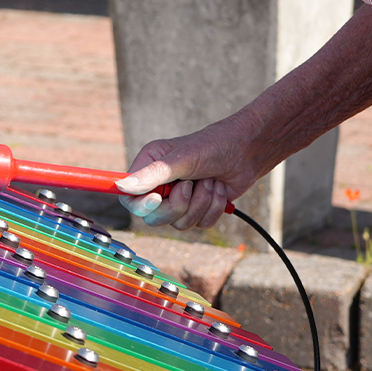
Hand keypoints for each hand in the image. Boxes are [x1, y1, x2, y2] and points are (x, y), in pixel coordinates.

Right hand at [115, 116, 263, 231]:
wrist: (249, 151)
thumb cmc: (215, 145)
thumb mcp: (182, 159)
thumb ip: (152, 174)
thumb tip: (122, 187)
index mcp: (149, 166)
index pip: (129, 198)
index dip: (141, 205)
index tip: (159, 199)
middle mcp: (162, 184)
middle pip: (154, 218)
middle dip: (178, 205)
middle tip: (191, 185)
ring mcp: (181, 199)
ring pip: (179, 224)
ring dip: (201, 203)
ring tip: (210, 181)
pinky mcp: (199, 209)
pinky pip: (200, 225)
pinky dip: (213, 208)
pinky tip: (220, 189)